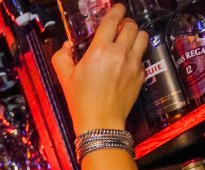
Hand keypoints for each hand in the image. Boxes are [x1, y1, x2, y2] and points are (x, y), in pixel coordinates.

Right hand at [52, 4, 147, 131]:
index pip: (113, 20)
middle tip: (119, 28)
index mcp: (99, 51)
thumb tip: (66, 46)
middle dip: (125, 23)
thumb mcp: (65, 78)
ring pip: (142, 37)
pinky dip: (136, 55)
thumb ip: (61, 57)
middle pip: (131, 25)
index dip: (116, 10)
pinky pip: (142, 56)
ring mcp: (133, 64)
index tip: (117, 9)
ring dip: (135, 35)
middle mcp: (119, 53)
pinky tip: (126, 62)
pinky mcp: (141, 75)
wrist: (100, 123)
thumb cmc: (82, 102)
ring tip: (127, 41)